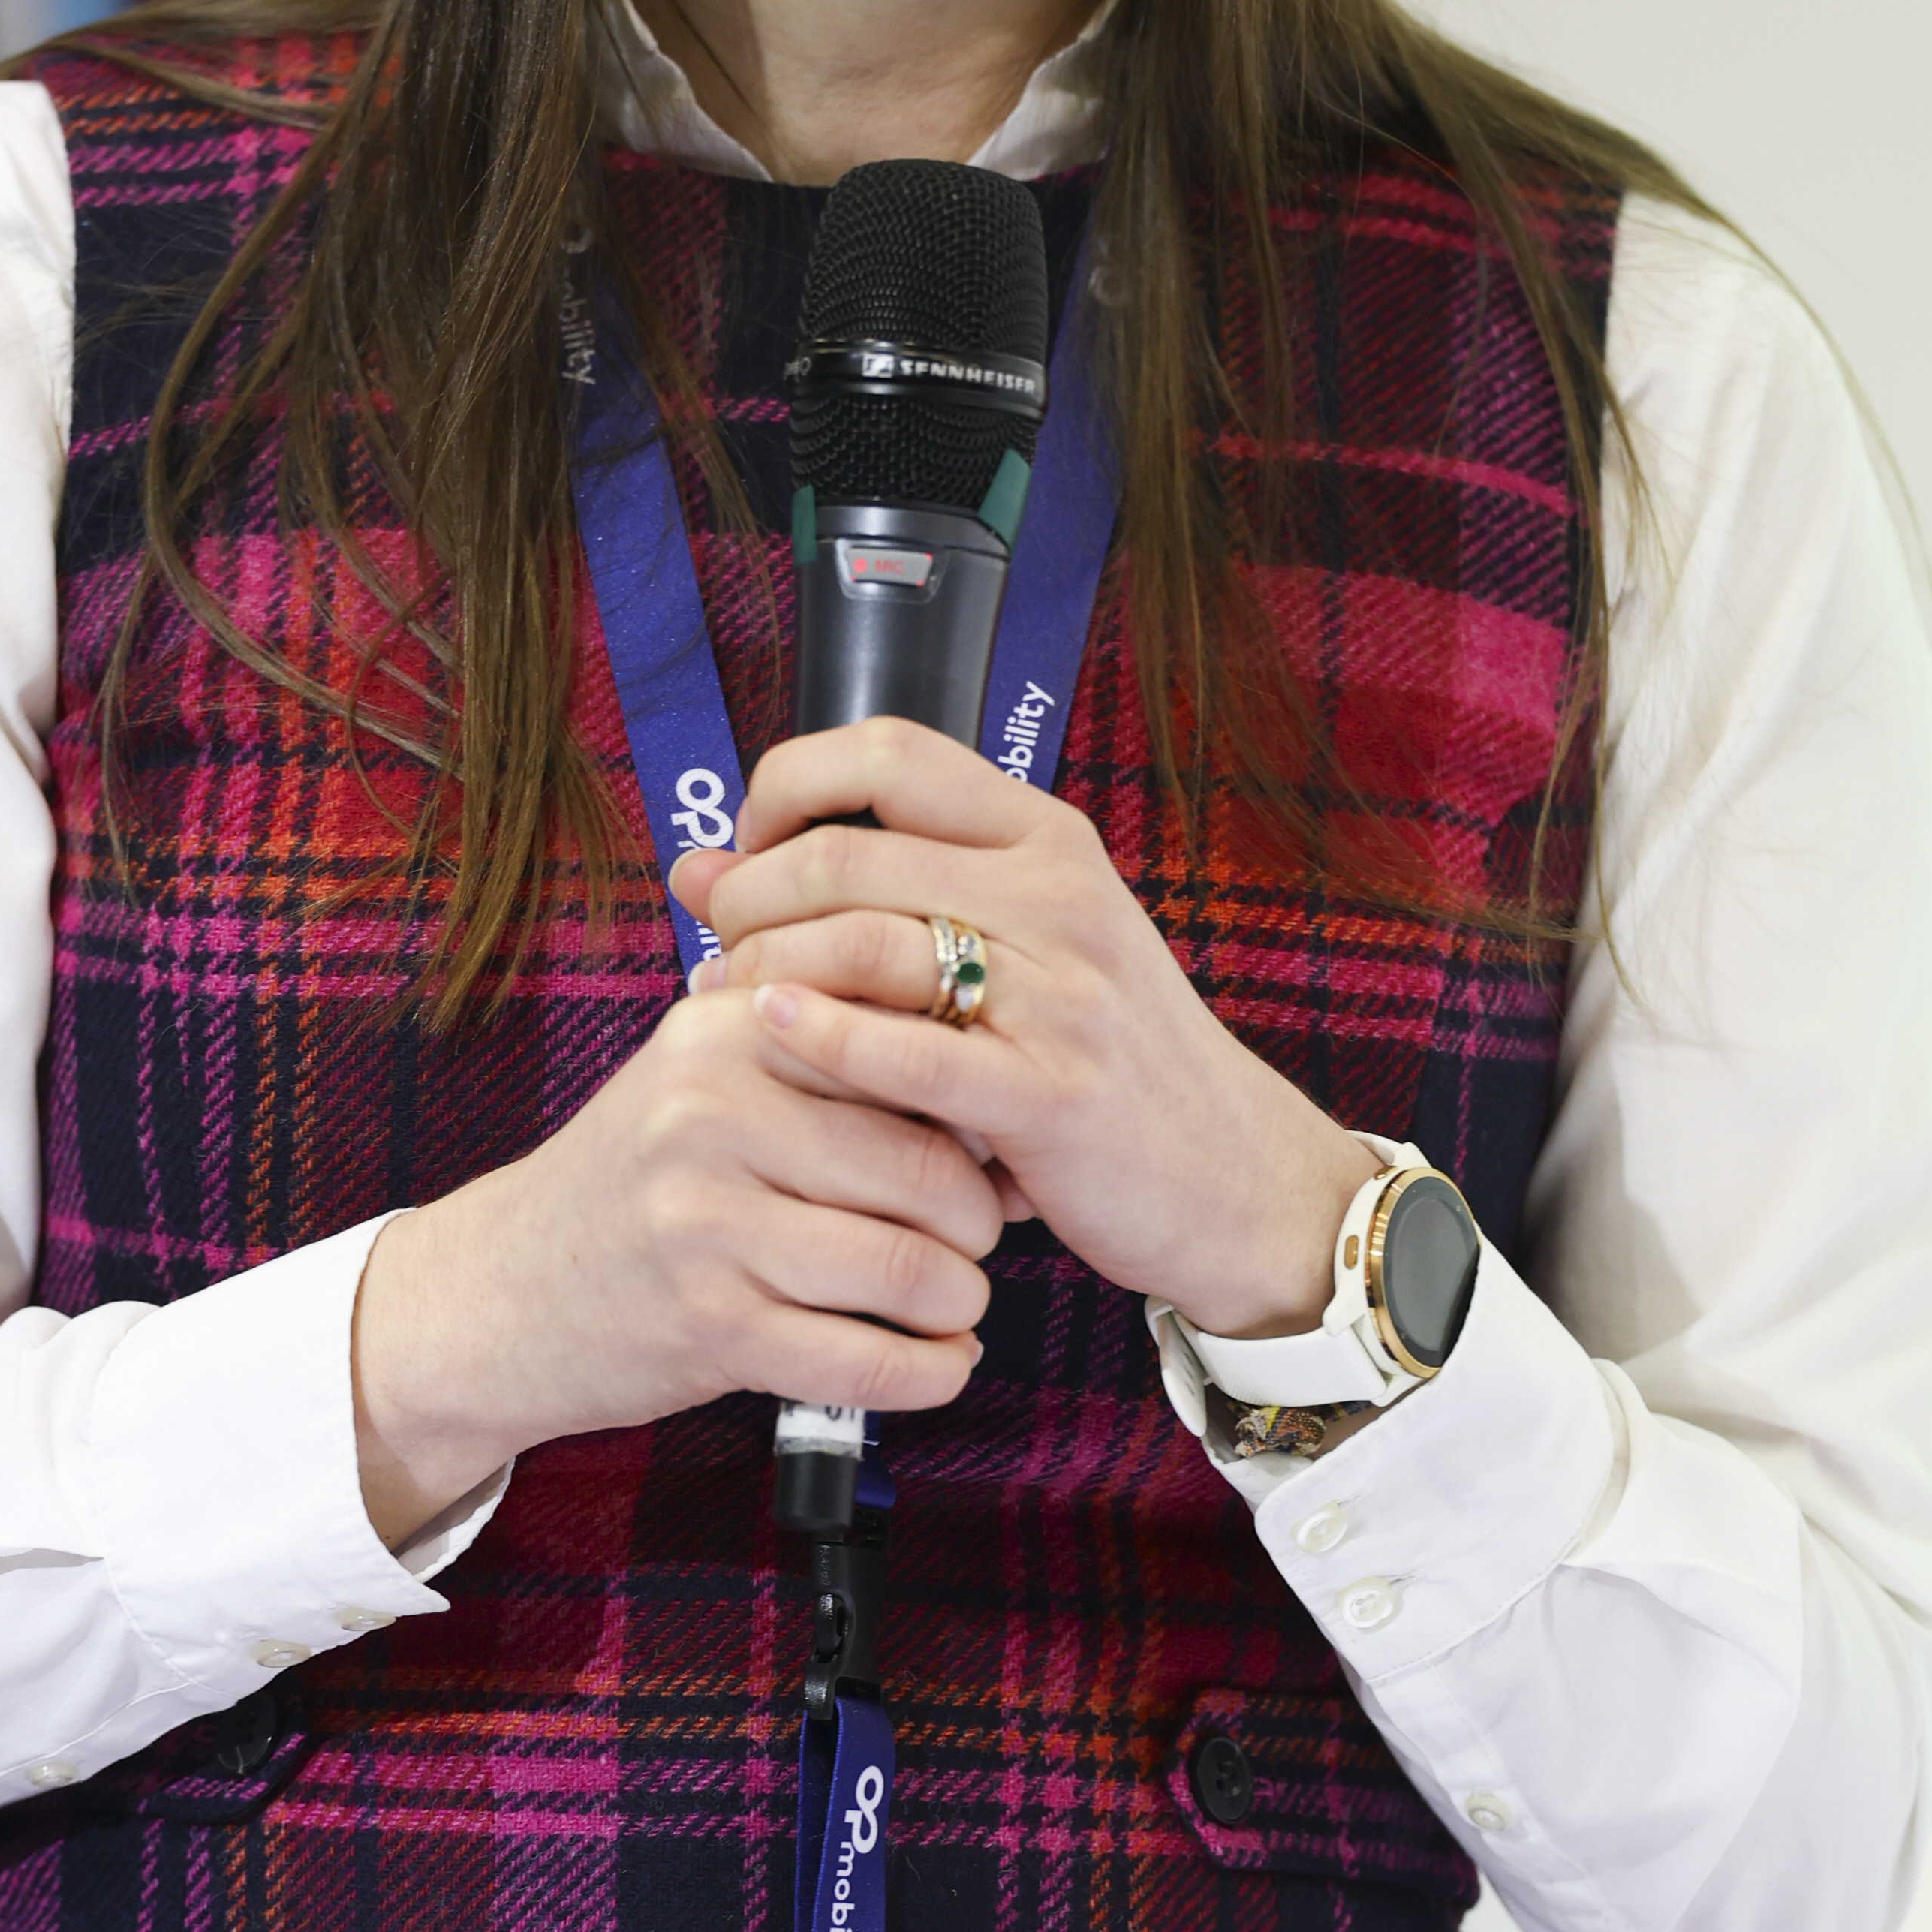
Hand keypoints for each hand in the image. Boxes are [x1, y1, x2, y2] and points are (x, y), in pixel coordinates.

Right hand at [349, 973, 1003, 1547]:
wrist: (499, 1291)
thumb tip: (997, 1107)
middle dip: (979, 1223)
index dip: (973, 1112)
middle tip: (972, 1240)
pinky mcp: (710, 1328)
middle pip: (927, 1170)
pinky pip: (865, 1362)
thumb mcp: (707, 1081)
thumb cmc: (637, 1183)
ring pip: (909, 1270)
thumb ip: (830, 1064)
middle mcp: (710, 1115)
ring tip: (952, 1303)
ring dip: (961, 1303)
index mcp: (725, 1031)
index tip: (982, 1148)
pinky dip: (929, 1374)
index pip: (907, 1055)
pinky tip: (935, 1364)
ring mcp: (705, 1225)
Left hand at [671, 719, 1374, 1335]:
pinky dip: (819, 1037)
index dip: (788, 786)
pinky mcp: (1050, 1094)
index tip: (748, 845)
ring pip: (863, 941)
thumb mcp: (1015, 951)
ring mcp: (1060, 994)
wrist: (1235, 1179)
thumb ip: (872, 899)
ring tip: (726, 999)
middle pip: (849, 851)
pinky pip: (906, 1050)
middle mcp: (1057, 897)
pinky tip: (771, 1032)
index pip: (890, 751)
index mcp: (1047, 840)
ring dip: (764, 966)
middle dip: (749, 893)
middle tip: (715, 940)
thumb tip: (696, 867)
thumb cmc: (1103, 1061)